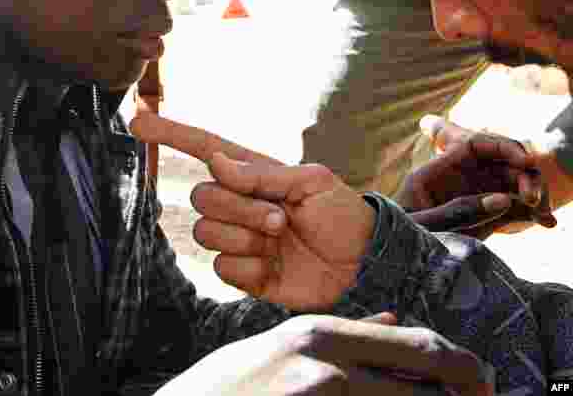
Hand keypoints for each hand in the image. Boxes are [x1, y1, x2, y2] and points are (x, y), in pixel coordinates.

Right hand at [130, 113, 373, 308]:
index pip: (202, 147)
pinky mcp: (242, 273)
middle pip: (201, 196)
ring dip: (245, 238)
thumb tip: (214, 160)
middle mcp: (237, 202)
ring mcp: (237, 238)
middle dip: (240, 208)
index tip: (137, 121)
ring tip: (279, 240)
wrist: (364, 265)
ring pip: (205, 233)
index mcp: (252, 173)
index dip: (169, 133)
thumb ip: (260, 173)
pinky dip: (249, 269)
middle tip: (279, 219)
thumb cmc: (342, 213)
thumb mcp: (311, 181)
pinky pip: (221, 268)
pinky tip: (274, 268)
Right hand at [156, 314, 493, 395]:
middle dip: (466, 395)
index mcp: (320, 334)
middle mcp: (327, 365)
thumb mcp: (278, 350)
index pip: (421, 343)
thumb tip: (392, 320)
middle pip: (434, 380)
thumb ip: (341, 337)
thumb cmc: (226, 390)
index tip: (481, 386)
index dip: (465, 369)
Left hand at [397, 115, 557, 238]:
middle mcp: (458, 181)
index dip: (502, 147)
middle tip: (533, 198)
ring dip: (533, 195)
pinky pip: (514, 210)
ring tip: (543, 215)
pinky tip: (549, 224)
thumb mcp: (423, 227)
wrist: (393, 266)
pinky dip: (533, 214)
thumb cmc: (397, 240)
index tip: (526, 161)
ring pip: (512, 186)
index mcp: (436, 173)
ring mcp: (473, 198)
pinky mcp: (485, 218)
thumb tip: (501, 199)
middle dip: (523, 175)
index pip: (473, 146)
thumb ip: (458, 212)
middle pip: (499, 164)